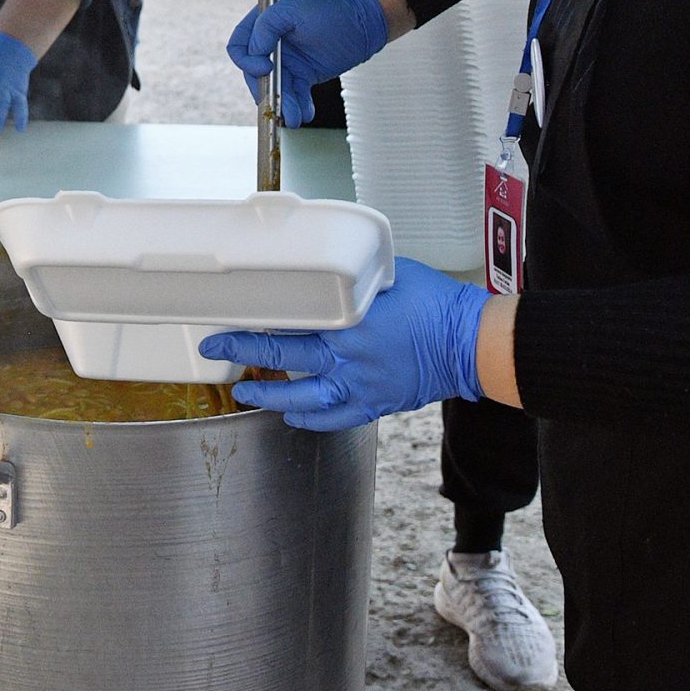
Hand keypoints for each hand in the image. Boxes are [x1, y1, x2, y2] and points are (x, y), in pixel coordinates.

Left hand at [201, 258, 487, 430]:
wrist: (473, 343)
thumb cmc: (436, 303)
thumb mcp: (388, 274)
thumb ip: (353, 278)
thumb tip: (328, 269)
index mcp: (348, 321)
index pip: (288, 321)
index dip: (254, 322)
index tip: (229, 318)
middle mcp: (348, 357)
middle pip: (284, 358)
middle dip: (244, 354)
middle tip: (217, 349)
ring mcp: (361, 385)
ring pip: (303, 397)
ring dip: (269, 396)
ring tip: (244, 393)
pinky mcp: (376, 403)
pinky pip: (336, 418)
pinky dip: (311, 421)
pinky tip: (292, 417)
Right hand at [226, 0, 387, 126]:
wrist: (364, 18)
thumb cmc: (330, 5)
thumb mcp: (294, 7)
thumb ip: (268, 25)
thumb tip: (255, 52)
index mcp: (263, 22)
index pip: (240, 46)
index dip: (246, 60)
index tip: (265, 68)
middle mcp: (271, 43)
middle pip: (255, 73)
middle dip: (266, 90)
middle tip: (277, 104)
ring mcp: (288, 60)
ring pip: (277, 87)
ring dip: (284, 103)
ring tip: (294, 117)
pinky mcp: (304, 74)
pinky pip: (295, 94)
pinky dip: (298, 105)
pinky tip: (305, 113)